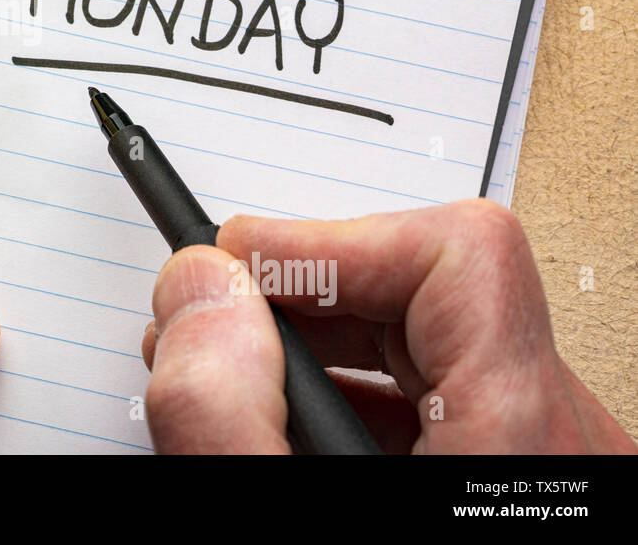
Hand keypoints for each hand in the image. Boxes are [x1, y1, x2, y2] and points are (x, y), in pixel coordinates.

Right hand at [141, 199, 635, 453]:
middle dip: (304, 286)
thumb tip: (198, 287)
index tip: (238, 265)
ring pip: (434, 336)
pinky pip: (436, 392)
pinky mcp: (511, 474)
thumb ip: (227, 415)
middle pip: (437, 282)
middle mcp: (557, 443)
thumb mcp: (280, 516)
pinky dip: (348, 386)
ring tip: (230, 370)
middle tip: (211, 319)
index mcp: (523, 445)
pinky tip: (282, 416)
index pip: (462, 250)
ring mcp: (539, 460)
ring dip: (317, 335)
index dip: (330, 238)